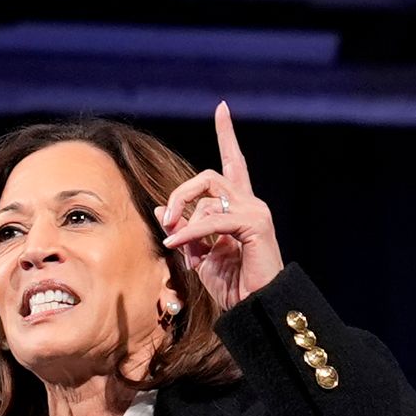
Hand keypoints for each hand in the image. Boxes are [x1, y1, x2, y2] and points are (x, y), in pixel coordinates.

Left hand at [157, 102, 284, 314]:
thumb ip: (184, 231)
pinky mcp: (254, 224)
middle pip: (208, 176)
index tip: (222, 108)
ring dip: (182, 212)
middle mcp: (250, 203)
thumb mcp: (199, 256)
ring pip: (208, 192)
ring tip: (171, 236)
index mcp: (240, 207)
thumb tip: (160, 210)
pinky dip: (188, 231)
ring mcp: (255, 211)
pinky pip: (211, 220)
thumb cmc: (232, 286)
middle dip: (180, 193)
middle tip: (166, 218)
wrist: (255, 308)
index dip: (227, 134)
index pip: (234, 162)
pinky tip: (175, 243)